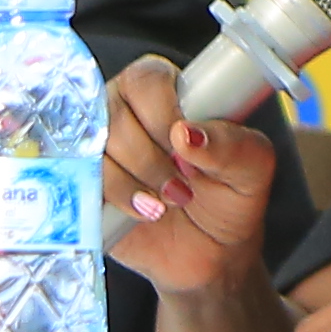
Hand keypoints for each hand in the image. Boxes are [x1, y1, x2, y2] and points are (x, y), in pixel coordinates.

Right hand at [100, 57, 276, 298]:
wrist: (210, 252)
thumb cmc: (230, 197)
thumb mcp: (252, 167)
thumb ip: (231, 143)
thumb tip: (186, 133)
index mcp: (165, 91)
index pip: (146, 79)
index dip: (162, 115)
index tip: (184, 149)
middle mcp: (124, 111)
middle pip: (114, 116)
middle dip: (151, 159)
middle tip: (182, 187)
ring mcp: (97, 148)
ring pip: (95, 151)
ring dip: (134, 184)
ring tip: (165, 204)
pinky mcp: (82, 184)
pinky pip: (78, 183)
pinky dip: (112, 201)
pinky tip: (140, 213)